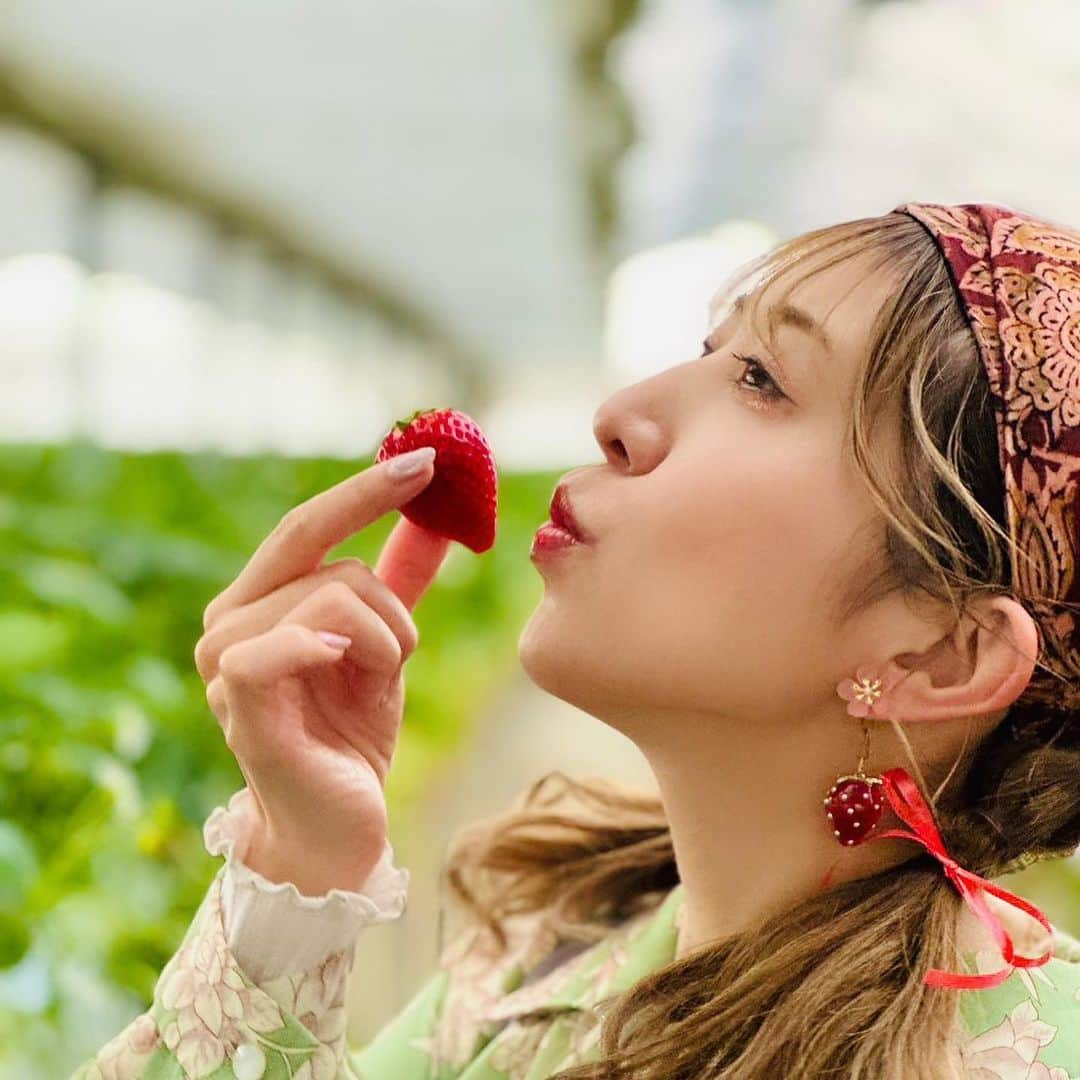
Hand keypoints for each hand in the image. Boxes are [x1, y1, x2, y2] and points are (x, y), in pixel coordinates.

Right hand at [193, 451, 450, 893]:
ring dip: (385, 643)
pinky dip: (330, 649)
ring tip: (375, 689)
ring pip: (334, 597)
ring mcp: (227, 664)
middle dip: (390, 600)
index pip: (308, 526)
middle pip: (329, 559)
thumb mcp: (384, 644)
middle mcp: (230, 622)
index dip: (366, 491)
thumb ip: (400, 579)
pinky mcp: (239, 705)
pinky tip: (344, 669)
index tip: (427, 459)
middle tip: (403, 651)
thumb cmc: (352, 731)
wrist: (338, 823)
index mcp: (259, 601)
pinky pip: (281, 645)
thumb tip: (438, 513)